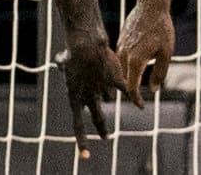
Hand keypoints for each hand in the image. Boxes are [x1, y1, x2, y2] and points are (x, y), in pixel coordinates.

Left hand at [54, 35, 126, 158]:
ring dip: (104, 86)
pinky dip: (133, 97)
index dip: (82, 139)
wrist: (86, 45)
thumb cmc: (72, 51)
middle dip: (102, 128)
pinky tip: (140, 105)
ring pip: (107, 95)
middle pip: (98, 117)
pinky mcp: (116, 81)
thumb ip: (62, 65)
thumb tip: (60, 62)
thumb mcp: (63, 60)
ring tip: (97, 70)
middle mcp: (89, 97)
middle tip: (105, 137)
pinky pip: (126, 91)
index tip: (85, 155)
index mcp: (74, 96)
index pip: (78, 123)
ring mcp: (103, 90)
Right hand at [116, 4, 173, 107]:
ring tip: (132, 86)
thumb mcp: (166, 53)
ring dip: (125, 79)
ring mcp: (120, 47)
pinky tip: (130, 68)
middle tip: (138, 100)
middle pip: (123, 80)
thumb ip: (160, 73)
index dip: (135, 99)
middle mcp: (124, 55)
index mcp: (135, 60)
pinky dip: (124, 68)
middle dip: (129, 91)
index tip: (141, 106)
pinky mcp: (120, 41)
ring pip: (120, 69)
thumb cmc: (161, 29)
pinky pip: (119, 59)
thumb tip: (153, 90)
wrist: (149, 8)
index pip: (131, 86)